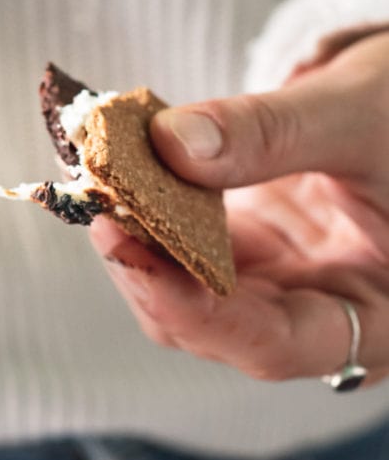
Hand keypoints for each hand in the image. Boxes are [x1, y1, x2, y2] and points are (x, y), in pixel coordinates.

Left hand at [89, 32, 388, 385]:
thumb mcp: (363, 115)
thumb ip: (273, 132)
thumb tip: (170, 142)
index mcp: (376, 318)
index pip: (272, 345)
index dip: (191, 309)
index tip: (125, 249)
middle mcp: (318, 312)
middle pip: (208, 321)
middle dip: (145, 262)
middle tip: (98, 194)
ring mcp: (276, 279)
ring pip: (181, 283)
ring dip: (136, 231)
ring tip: (101, 170)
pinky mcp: (247, 244)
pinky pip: (180, 240)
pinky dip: (148, 204)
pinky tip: (121, 163)